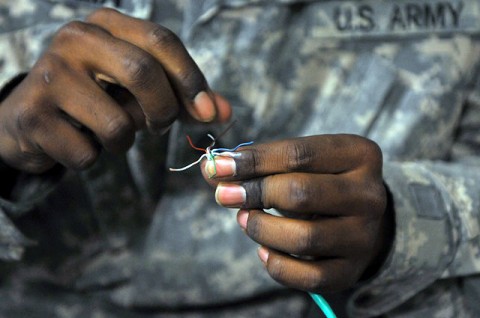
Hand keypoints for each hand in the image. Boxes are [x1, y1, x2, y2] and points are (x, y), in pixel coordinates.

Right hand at [0, 8, 230, 173]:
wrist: (30, 117)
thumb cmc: (95, 98)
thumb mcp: (138, 88)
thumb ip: (183, 96)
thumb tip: (225, 112)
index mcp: (105, 24)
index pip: (162, 41)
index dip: (192, 79)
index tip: (210, 113)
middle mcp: (75, 39)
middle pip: (142, 73)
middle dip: (163, 111)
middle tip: (160, 126)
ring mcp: (49, 75)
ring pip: (117, 123)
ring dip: (124, 141)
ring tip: (108, 131)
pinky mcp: (32, 115)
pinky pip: (87, 153)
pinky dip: (92, 157)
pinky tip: (77, 141)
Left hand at [203, 134, 392, 292]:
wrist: (358, 220)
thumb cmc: (319, 182)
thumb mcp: (297, 164)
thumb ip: (257, 164)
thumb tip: (210, 168)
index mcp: (359, 155)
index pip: (299, 154)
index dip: (253, 161)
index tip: (218, 166)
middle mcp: (370, 195)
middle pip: (301, 193)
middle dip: (253, 193)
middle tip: (225, 195)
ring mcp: (364, 236)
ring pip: (304, 237)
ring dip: (261, 228)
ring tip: (243, 220)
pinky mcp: (351, 270)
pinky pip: (308, 276)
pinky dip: (277, 265)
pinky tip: (263, 251)